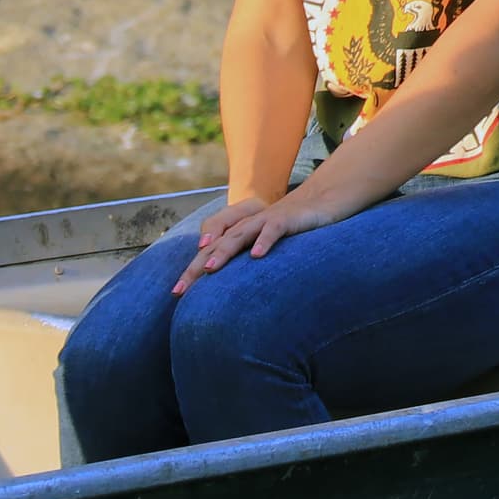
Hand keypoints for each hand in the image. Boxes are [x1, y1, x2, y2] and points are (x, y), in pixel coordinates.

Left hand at [171, 187, 338, 294]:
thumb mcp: (265, 244)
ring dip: (224, 251)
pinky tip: (256, 255)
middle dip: (197, 265)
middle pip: (217, 242)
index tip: (177, 292)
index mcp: (240, 228)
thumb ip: (247, 258)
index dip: (192, 266)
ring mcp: (266, 219)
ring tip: (210, 269)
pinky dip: (264, 240)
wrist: (321, 203)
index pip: (209, 247)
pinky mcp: (287, 219)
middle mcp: (247, 222)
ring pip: (240, 233)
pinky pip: (273, 229)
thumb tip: (230, 295)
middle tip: (180, 290)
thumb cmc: (291, 228)